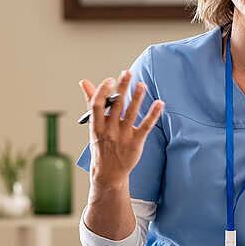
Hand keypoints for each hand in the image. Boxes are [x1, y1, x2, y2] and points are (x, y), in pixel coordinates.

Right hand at [79, 71, 163, 189]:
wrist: (109, 173)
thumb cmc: (101, 145)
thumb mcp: (93, 126)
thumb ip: (91, 102)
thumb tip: (85, 82)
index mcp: (96, 125)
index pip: (97, 105)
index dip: (102, 91)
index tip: (109, 79)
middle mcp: (109, 130)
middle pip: (116, 106)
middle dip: (122, 88)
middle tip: (128, 73)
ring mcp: (123, 137)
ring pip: (131, 114)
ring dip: (137, 98)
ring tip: (141, 85)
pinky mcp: (136, 142)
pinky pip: (146, 126)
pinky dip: (153, 114)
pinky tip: (160, 103)